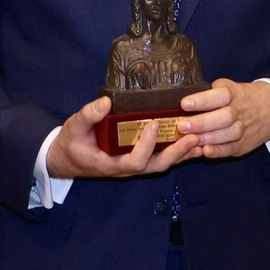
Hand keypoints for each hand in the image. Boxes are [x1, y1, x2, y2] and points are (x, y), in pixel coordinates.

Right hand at [46, 97, 201, 179]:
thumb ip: (89, 115)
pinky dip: (179, 151)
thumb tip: (106, 102)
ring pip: (162, 164)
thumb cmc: (72, 142)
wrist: (68, 158)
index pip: (134, 162)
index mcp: (111, 164)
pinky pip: (161, 157)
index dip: (147, 146)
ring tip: (202, 138)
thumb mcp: (74, 127)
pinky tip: (194, 141)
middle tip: (193, 136)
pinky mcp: (139, 158)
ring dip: (182, 153)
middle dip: (176, 153)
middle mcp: (126, 168)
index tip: (154, 124)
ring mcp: (134, 165)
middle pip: (156, 166)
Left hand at [177, 79, 269, 159]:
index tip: (184, 104)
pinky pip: (232, 149)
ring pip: (228, 134)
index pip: (220, 95)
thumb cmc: (241, 97)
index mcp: (233, 94)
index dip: (202, 100)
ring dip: (208, 138)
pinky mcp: (243, 144)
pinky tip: (205, 151)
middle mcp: (239, 111)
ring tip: (189, 140)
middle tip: (182, 126)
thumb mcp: (229, 88)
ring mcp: (243, 128)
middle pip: (224, 117)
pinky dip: (218, 151)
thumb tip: (179, 102)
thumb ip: (210, 94)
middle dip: (202, 123)